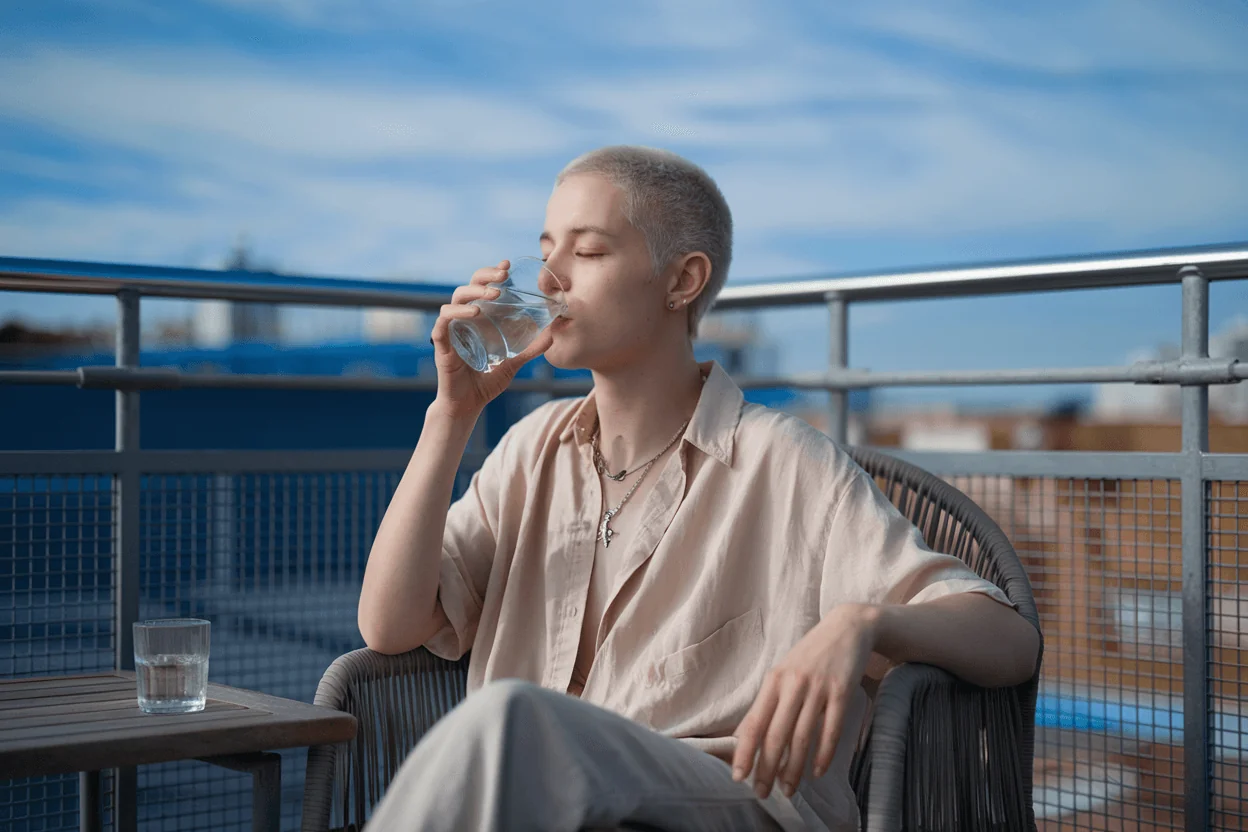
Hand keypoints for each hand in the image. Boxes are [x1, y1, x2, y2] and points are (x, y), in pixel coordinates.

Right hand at [429, 260, 554, 418]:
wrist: (467, 406)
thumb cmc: (485, 382)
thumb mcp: (513, 363)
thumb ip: (529, 350)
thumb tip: (552, 336)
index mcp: (476, 320)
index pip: (480, 289)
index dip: (490, 274)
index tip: (507, 266)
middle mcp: (461, 321)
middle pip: (467, 288)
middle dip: (484, 277)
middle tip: (503, 276)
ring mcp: (450, 332)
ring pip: (454, 301)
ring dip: (473, 294)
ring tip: (492, 294)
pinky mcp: (441, 347)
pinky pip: (441, 325)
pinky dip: (454, 315)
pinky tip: (473, 314)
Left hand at [731, 604, 878, 799]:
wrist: (847, 627)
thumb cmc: (811, 655)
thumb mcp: (784, 673)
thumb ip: (768, 703)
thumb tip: (744, 736)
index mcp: (774, 680)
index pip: (754, 722)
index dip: (745, 752)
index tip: (738, 776)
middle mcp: (793, 684)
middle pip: (776, 735)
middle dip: (767, 768)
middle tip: (763, 792)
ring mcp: (818, 687)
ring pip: (802, 736)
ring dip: (794, 768)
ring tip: (789, 789)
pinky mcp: (842, 691)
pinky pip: (831, 729)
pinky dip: (823, 754)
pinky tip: (817, 772)